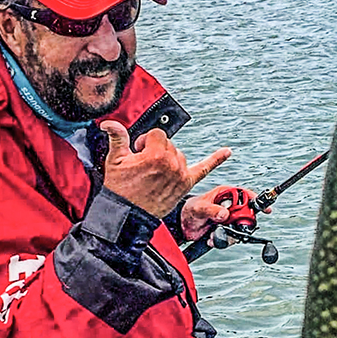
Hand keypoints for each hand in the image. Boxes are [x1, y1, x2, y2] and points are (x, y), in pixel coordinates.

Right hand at [99, 120, 230, 216]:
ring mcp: (181, 175)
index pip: (156, 134)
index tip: (137, 152)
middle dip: (156, 150)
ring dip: (169, 159)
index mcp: (156, 155)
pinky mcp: (186, 184)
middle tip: (144, 165)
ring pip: (179, 155)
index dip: (145, 142)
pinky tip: (227, 152)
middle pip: (169, 144)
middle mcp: (172, 164)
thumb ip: (117, 137)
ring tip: (156, 171)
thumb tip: (109, 123)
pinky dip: (216, 160)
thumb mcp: (115, 160)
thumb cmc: (120, 188)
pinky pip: (204, 169)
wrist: (127, 214)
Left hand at [180, 186, 271, 241]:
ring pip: (239, 229)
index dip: (256, 201)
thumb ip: (211, 210)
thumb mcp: (199, 208)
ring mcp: (227, 219)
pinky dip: (222, 240)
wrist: (181, 225)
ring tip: (214, 234)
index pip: (245, 195)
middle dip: (240, 224)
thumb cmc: (189, 210)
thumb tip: (225, 214)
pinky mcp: (224, 230)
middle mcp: (228, 206)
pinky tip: (211, 238)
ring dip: (228, 235)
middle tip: (232, 229)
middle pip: (245, 215)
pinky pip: (230, 237)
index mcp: (225, 194)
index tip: (265, 209)